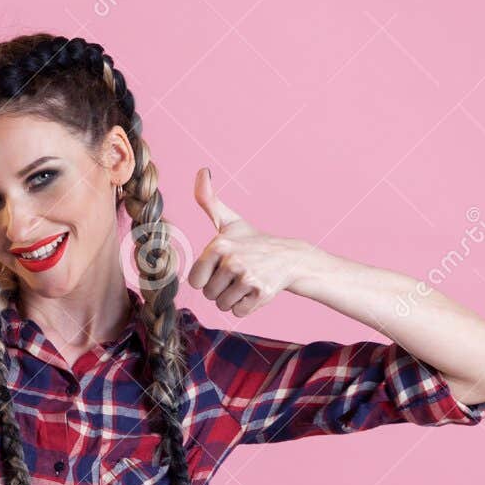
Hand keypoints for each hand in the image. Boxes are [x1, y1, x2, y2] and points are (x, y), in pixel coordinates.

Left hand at [187, 167, 322, 316]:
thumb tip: (201, 171)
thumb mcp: (229, 221)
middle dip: (221, 289)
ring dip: (234, 298)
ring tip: (246, 281)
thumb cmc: (253, 241)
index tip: (221, 267)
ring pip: (223, 305)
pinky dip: (247, 306)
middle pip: (209, 295)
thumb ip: (208, 200)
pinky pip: (239, 313)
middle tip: (238, 274)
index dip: (207, 278)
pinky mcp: (261, 293)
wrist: (290, 257)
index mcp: (218, 245)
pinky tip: (256, 290)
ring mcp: (248, 277)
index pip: (195, 281)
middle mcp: (232, 261)